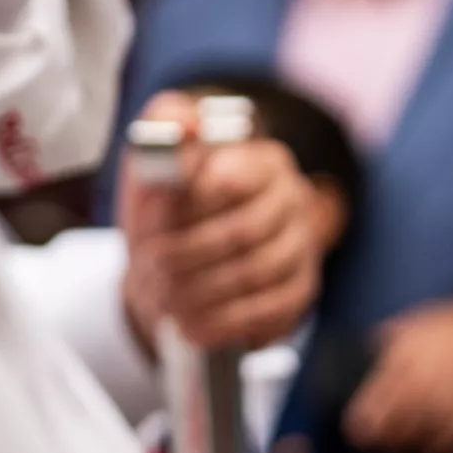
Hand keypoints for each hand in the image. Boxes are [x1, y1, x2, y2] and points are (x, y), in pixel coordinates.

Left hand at [118, 111, 323, 354]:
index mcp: (260, 157)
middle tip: (150, 271)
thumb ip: (164, 127)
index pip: (232, 180)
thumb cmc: (164, 203)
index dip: (186, 208)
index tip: (149, 229)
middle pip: (244, 231)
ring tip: (164, 303)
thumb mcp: (151, 158)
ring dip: (203, 293)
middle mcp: (293, 197)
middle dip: (188, 256)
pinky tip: (194, 327)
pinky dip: (228, 322)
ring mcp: (303, 244)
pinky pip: (274, 310)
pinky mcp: (302, 287)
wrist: (174, 256)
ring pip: (258, 273)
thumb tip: (186, 124)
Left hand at [341, 290, 452, 452]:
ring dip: (412, 447)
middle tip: (368, 448)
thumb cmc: (444, 331)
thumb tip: (351, 363)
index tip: (354, 430)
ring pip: (434, 428)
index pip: (388, 386)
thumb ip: (381, 346)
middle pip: (409, 412)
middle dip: (387, 435)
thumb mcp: (408, 326)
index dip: (370, 413)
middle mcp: (437, 373)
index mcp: (413, 351)